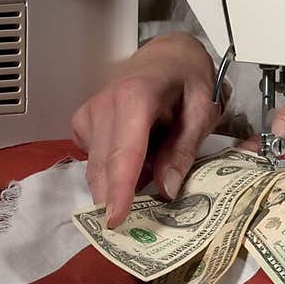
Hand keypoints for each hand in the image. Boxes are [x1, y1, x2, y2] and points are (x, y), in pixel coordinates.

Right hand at [70, 32, 221, 226]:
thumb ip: (183, 149)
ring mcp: (89, 112)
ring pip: (97, 167)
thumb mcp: (202, 111)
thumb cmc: (188, 81)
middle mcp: (105, 104)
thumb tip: (167, 189)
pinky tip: (136, 160)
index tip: (116, 220)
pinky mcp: (82, 122)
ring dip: (117, 185)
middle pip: (105, 166)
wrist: (167, 57)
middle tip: (137, 227)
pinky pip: (94, 159)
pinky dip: (113, 170)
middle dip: (116, 199)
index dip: (119, 190)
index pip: (125, 152)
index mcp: (137, 97)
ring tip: (147, 181)